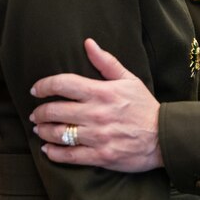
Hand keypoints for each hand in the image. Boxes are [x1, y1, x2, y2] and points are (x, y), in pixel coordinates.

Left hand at [29, 39, 163, 171]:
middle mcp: (96, 113)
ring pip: (59, 133)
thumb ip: (106, 62)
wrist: (163, 137)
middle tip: (35, 114)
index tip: (35, 90)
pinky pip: (69, 155)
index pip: (63, 84)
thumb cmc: (145, 107)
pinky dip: (54, 153)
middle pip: (56, 110)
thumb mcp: (129, 80)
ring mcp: (97, 136)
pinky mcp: (100, 156)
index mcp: (102, 92)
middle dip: (40, 112)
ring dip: (43, 131)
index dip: (44, 85)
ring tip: (39, 129)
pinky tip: (48, 149)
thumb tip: (88, 43)